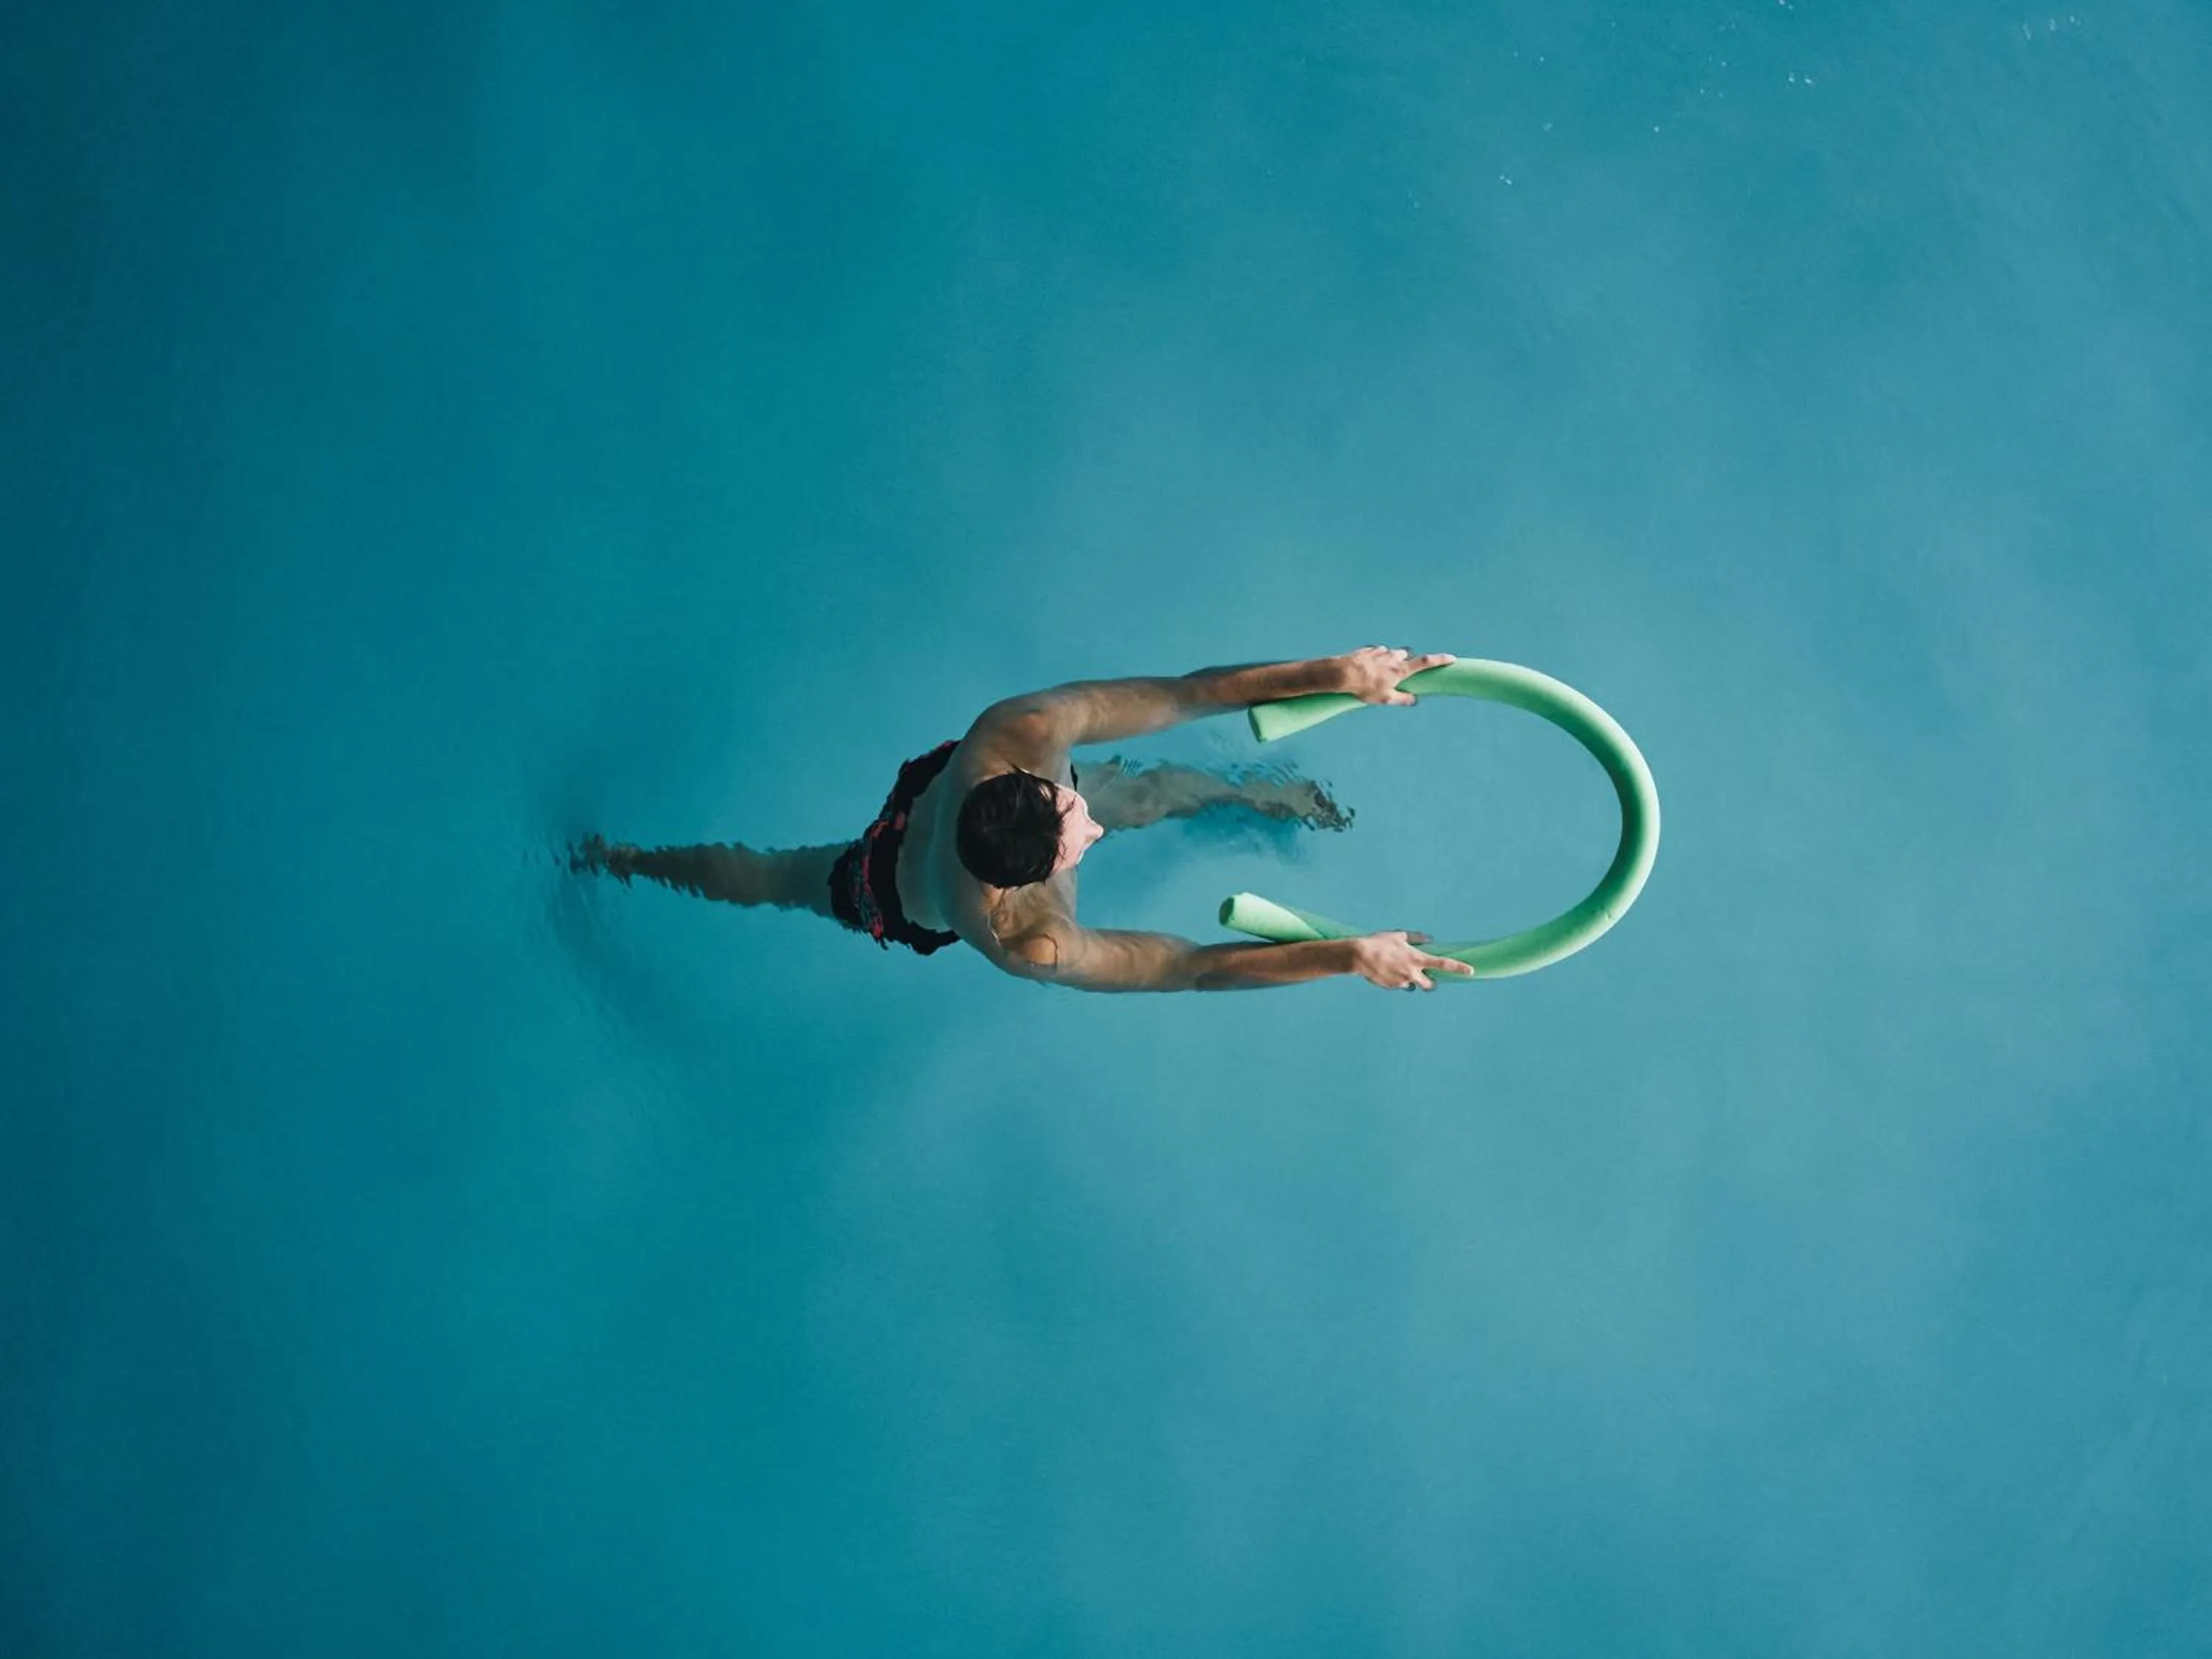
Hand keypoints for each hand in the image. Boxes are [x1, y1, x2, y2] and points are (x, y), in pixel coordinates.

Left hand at [1335, 646, 1456, 706]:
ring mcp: (1380, 651)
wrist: (1342, 673)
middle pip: (1407, 655)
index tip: (1451, 658)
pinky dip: (1376, 659)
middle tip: (1400, 673)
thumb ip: (1402, 699)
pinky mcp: (1368, 650)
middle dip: (1407, 661)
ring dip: (1390, 661)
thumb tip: (1413, 700)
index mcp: (1401, 669)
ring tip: (1378, 675)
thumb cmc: (1365, 688)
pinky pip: (1376, 653)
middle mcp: (1393, 657)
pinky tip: (1367, 669)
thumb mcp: (1385, 698)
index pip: (1425, 662)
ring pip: (1391, 653)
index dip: (1440, 660)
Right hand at [1349, 930, 1476, 990]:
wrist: (1358, 956)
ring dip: (1410, 980)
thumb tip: (1428, 938)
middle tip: (1426, 977)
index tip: (1471, 971)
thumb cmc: (1379, 943)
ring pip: (1412, 985)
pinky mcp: (1391, 987)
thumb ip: (1415, 938)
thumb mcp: (1398, 936)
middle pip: (1430, 985)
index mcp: (1417, 959)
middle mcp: (1412, 973)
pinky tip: (1385, 970)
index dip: (1459, 968)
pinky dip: (1396, 980)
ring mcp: (1402, 982)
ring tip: (1395, 968)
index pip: (1443, 964)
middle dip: (1430, 983)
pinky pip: (1398, 985)